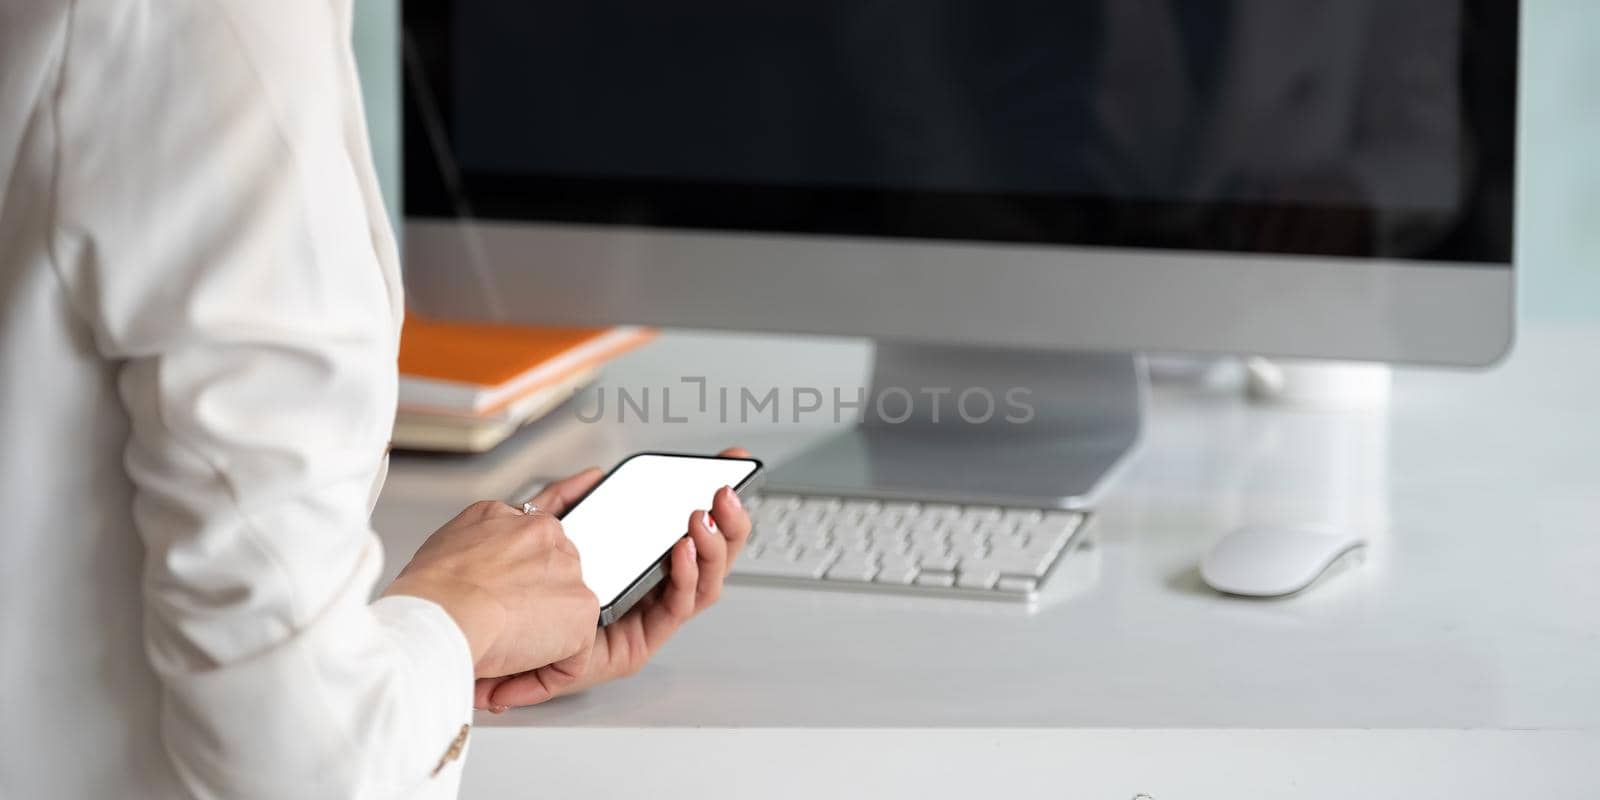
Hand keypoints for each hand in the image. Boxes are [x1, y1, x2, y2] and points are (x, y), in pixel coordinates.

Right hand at [384, 494, 599, 684]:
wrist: (437, 613)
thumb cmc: (426, 593)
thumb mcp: (447, 542)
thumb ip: (476, 543)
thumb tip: (482, 561)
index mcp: (512, 519)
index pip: (547, 511)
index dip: (570, 496)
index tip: (593, 479)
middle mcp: (545, 535)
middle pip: (556, 576)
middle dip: (532, 612)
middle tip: (495, 638)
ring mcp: (568, 571)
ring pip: (562, 619)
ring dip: (533, 648)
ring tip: (491, 664)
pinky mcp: (581, 608)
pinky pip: (571, 657)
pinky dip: (540, 679)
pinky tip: (506, 684)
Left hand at [474, 447, 754, 710]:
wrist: (460, 626)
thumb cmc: (489, 592)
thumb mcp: (536, 533)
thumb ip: (567, 503)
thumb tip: (596, 476)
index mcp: (623, 573)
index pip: (680, 538)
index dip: (709, 506)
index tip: (727, 471)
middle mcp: (639, 601)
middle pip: (704, 561)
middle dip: (729, 522)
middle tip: (729, 488)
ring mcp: (640, 625)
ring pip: (703, 584)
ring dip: (717, 545)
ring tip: (709, 512)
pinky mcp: (634, 648)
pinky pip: (676, 609)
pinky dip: (688, 575)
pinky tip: (685, 546)